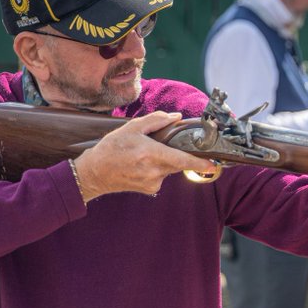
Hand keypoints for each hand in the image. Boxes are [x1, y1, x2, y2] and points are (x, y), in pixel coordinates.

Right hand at [72, 112, 216, 201]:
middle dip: (177, 153)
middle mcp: (154, 171)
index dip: (199, 163)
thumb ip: (156, 120)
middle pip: (178, 161)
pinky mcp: (151, 189)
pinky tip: (142, 165)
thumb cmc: (112, 148)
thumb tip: (176, 117)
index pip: (181, 160)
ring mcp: (153, 183)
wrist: (94, 173)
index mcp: (150, 154)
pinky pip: (163, 175)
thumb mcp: (131, 128)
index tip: (213, 165)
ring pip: (170, 168)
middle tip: (159, 146)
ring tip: (143, 155)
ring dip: (164, 160)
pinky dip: (157, 168)